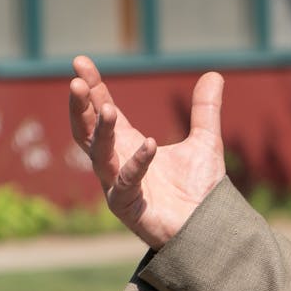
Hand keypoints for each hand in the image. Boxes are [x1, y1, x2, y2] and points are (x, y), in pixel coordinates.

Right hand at [68, 55, 227, 248]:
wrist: (209, 229)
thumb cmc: (199, 191)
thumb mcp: (206, 142)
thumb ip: (205, 110)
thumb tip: (214, 73)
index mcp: (128, 145)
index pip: (103, 111)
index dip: (94, 87)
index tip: (82, 61)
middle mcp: (117, 164)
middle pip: (88, 132)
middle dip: (81, 107)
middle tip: (76, 82)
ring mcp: (118, 187)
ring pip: (99, 156)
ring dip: (101, 132)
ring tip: (107, 108)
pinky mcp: (128, 209)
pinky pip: (126, 184)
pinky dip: (137, 163)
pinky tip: (150, 143)